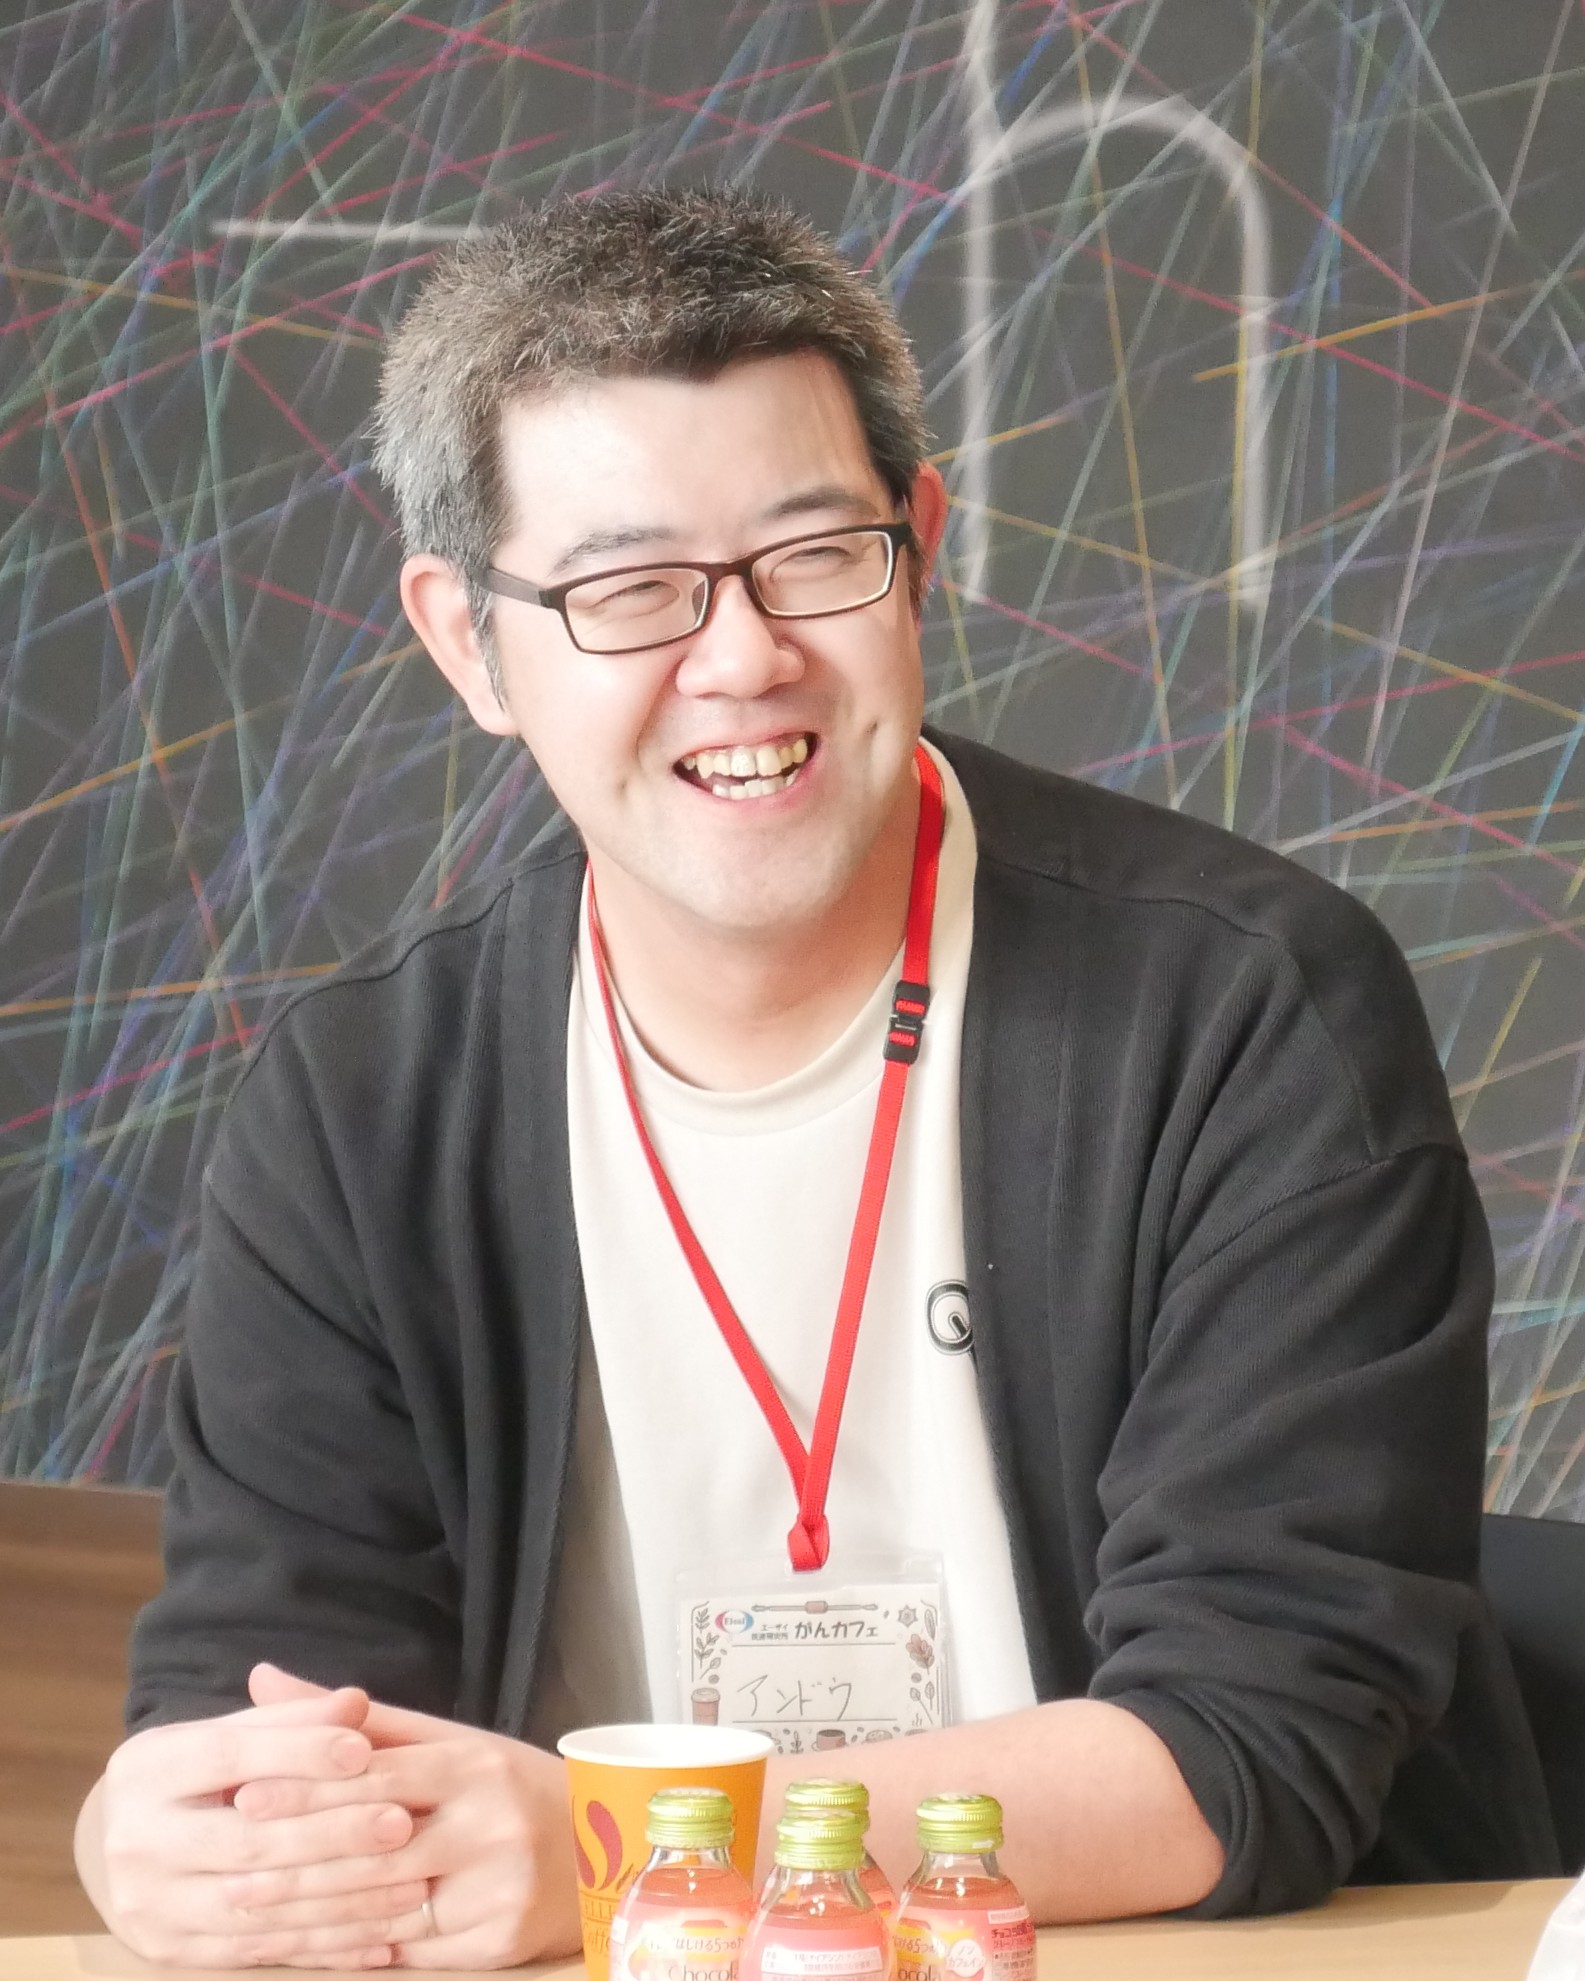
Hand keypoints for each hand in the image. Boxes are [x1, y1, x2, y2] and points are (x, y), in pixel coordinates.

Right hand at [86, 1687, 426, 1968]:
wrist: (129, 1845)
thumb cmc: (197, 1774)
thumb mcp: (227, 1733)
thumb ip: (290, 1719)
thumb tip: (353, 1703)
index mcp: (146, 1770)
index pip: (228, 1755)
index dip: (300, 1752)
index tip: (364, 1749)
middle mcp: (136, 1840)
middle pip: (248, 1840)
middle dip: (333, 1833)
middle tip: (401, 1823)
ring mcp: (149, 1905)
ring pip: (260, 1905)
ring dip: (344, 1897)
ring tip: (409, 1881)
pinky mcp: (169, 1951)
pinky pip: (260, 1951)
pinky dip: (326, 1944)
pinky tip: (380, 1938)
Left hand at [234, 1664, 581, 1969]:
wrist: (602, 1847)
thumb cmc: (506, 1785)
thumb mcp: (447, 1740)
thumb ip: (358, 1721)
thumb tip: (264, 1678)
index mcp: (473, 1762)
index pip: (378, 1776)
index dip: (309, 1787)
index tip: (243, 1797)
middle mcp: (489, 1822)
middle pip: (374, 1847)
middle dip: (294, 1861)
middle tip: (226, 1870)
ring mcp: (496, 1887)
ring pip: (384, 1906)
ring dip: (310, 1915)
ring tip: (248, 1916)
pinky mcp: (498, 1942)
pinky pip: (409, 1952)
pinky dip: (352, 1950)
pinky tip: (304, 1948)